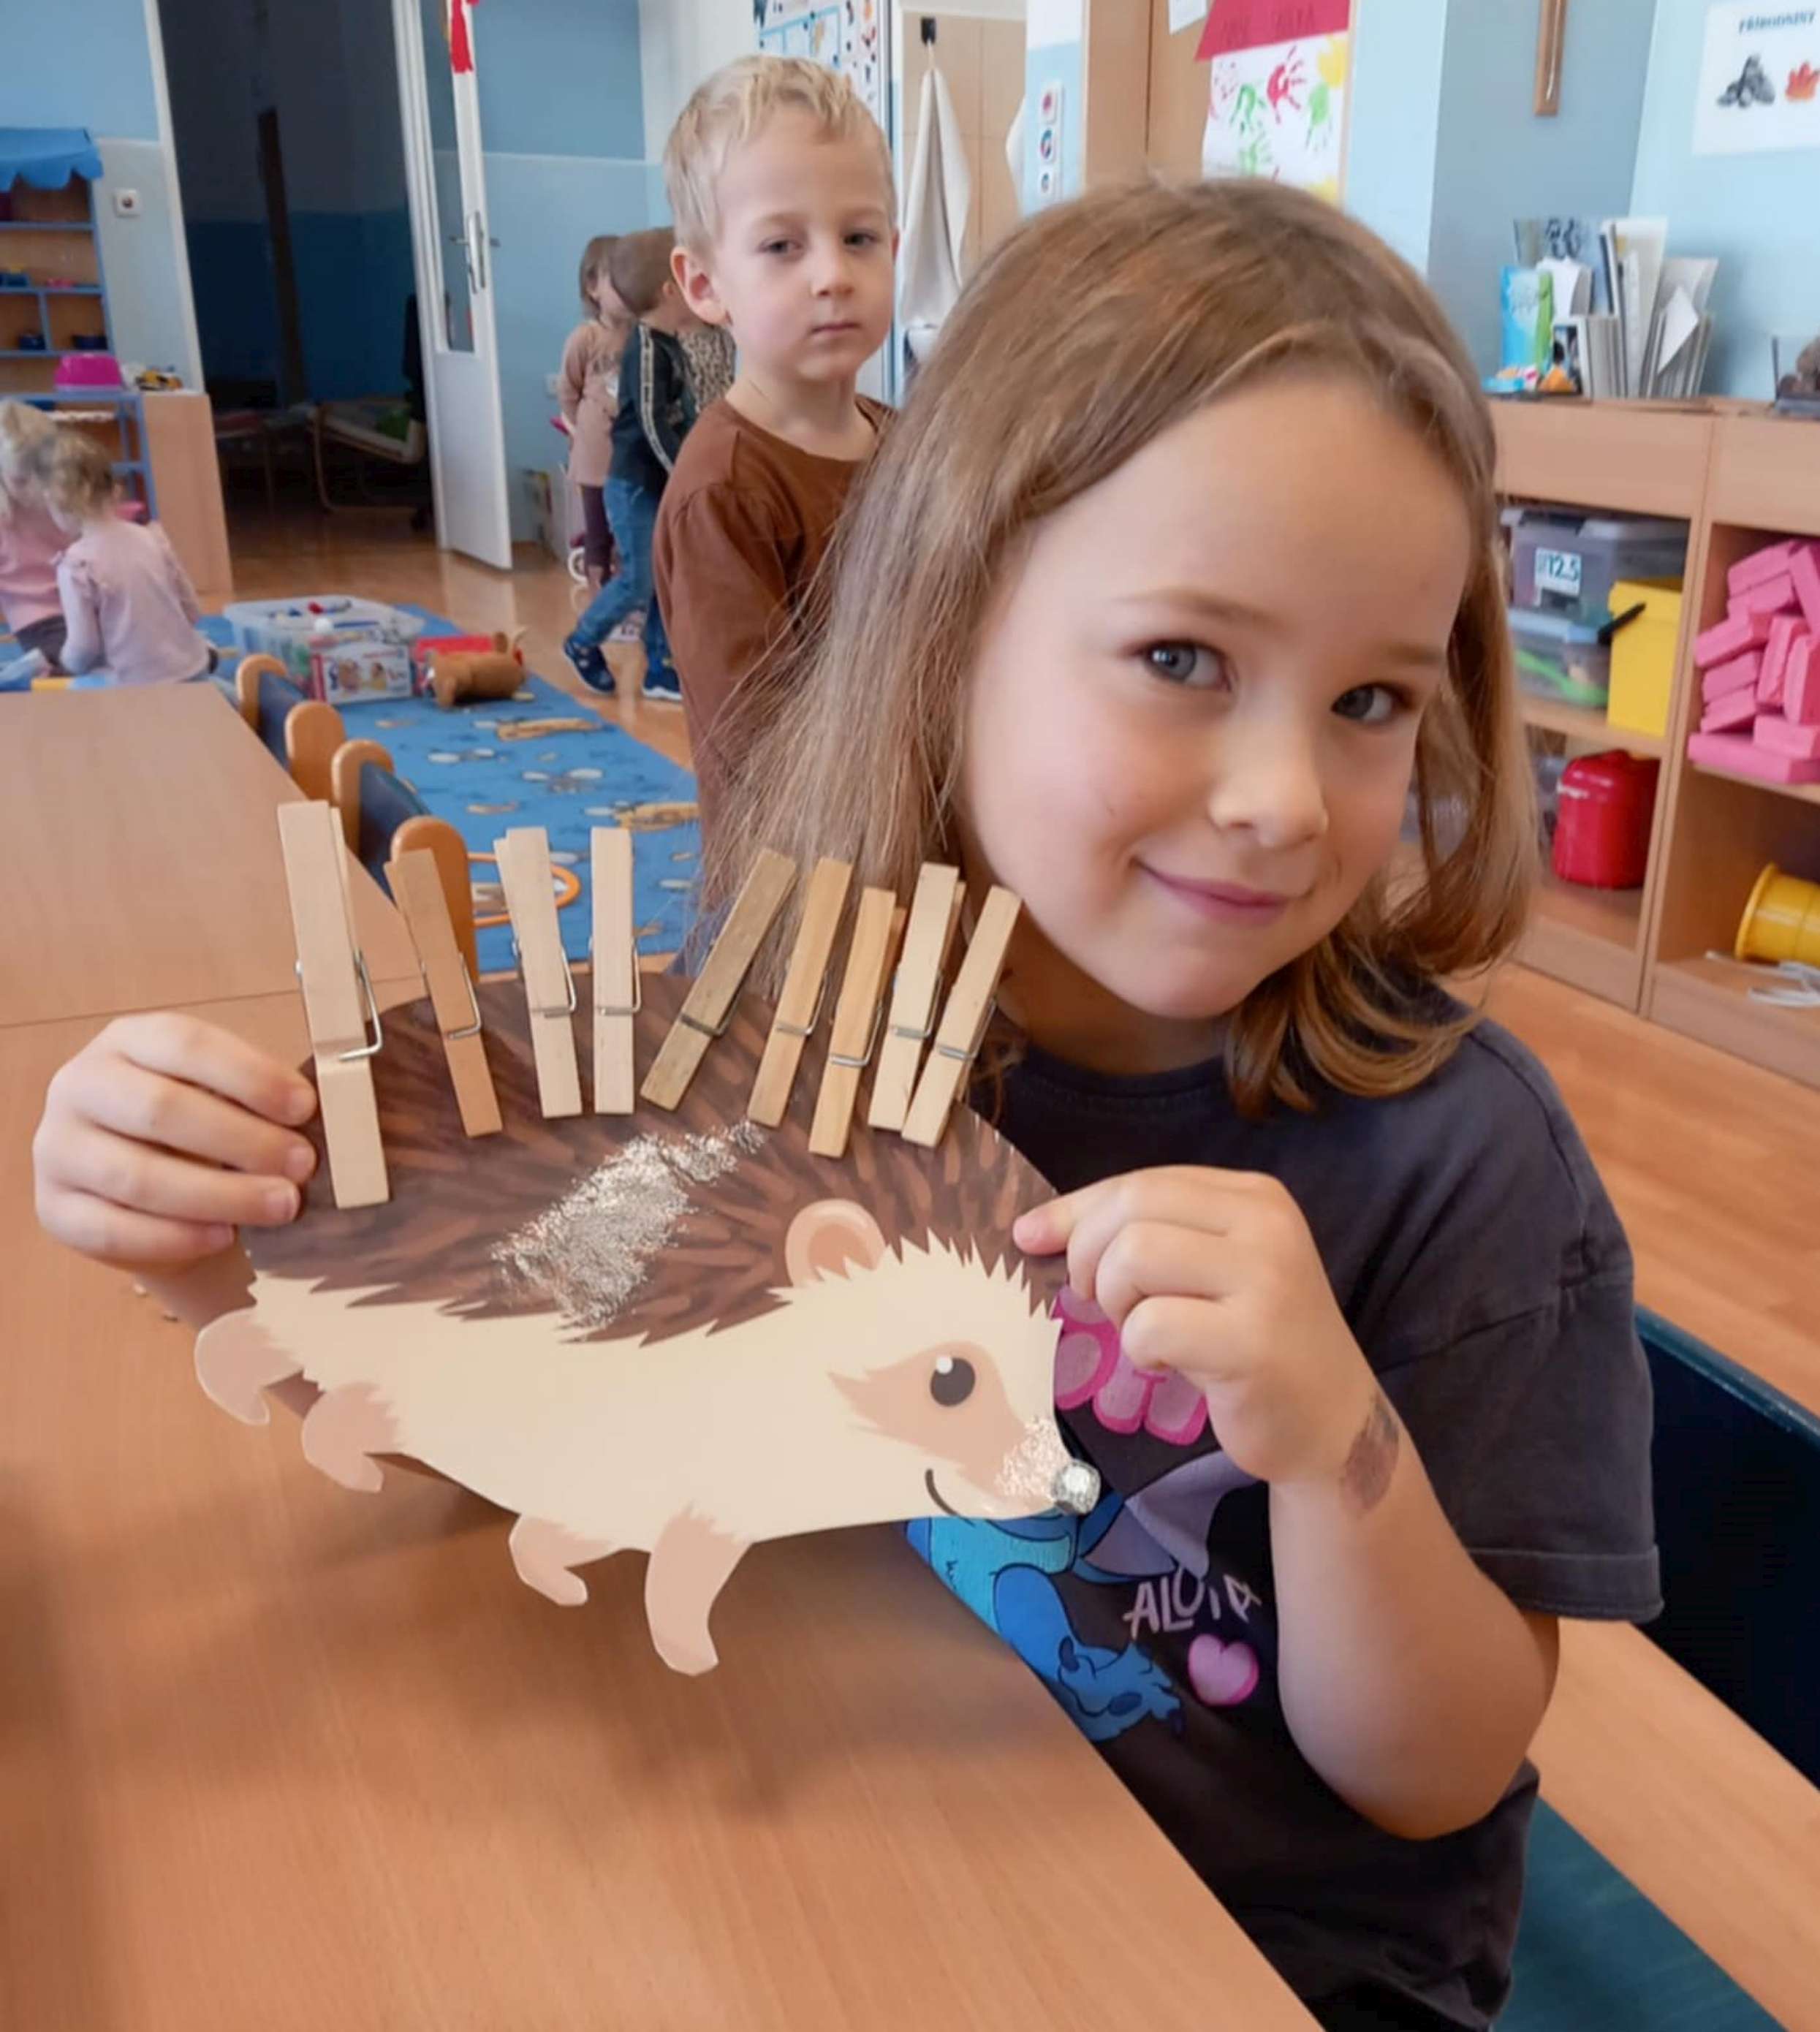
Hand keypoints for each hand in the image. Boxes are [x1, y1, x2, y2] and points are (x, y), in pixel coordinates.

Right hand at [34, 1014, 317, 1270]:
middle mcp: (81, 1085)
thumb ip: (258, 1101)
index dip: (251, 1076)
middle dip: (243, 1141)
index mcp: (128, 1040)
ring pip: (137, 1176)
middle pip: (161, 1110)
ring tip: (282, 1206)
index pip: (186, 1044)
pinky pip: (113, 1230)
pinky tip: (225, 1237)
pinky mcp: (54, 1208)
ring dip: (220, 1195)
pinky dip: (176, 1237)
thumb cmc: (203, 1133)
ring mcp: (58, 1148)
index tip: (306, 1108)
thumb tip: (323, 1120)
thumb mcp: (225, 1099)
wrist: (152, 1195)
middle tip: (304, 1166)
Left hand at [1014, 1168, 1381, 1492]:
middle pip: (1133, 1209)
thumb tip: (1030, 1229)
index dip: (1077, 1211)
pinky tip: (1172, 1363)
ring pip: (1135, 1258)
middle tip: (1103, 1302)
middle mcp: (1267, 1225)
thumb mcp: (1204, 1270)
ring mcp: (1266, 1280)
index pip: (1142, 1182)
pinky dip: (1141, 1349)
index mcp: (1254, 1196)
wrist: (1330, 1421)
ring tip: (1147, 1331)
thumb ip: (1136, 1235)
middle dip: (1091, 1256)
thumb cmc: (1250, 1340)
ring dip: (1117, 1303)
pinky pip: (1151, 1326)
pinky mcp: (1253, 1341)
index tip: (1032, 1238)